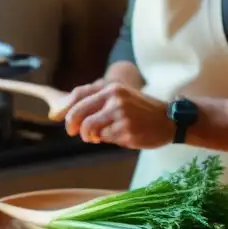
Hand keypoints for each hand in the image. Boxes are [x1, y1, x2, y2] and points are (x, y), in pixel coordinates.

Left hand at [55, 81, 172, 148]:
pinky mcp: (125, 131)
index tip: (58, 118)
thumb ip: (98, 101)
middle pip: (78, 113)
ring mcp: (120, 114)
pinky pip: (104, 138)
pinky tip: (118, 136)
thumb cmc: (142, 110)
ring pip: (89, 128)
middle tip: (73, 132)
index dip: (65, 108)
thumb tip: (65, 112)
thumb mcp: (121, 96)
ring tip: (96, 137)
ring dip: (89, 136)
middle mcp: (114, 98)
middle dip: (72, 125)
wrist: (170, 120)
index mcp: (111, 88)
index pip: (79, 95)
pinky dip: (106, 140)